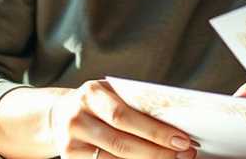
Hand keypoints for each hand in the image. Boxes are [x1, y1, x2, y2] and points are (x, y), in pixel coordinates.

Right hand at [49, 80, 197, 158]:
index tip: (183, 139)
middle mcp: (77, 119)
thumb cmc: (99, 102)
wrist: (60, 115)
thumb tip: (176, 121)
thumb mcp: (111, 93)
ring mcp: (70, 144)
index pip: (124, 116)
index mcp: (90, 94)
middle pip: (122, 143)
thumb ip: (135, 103)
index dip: (154, 131)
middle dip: (157, 151)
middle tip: (185, 154)